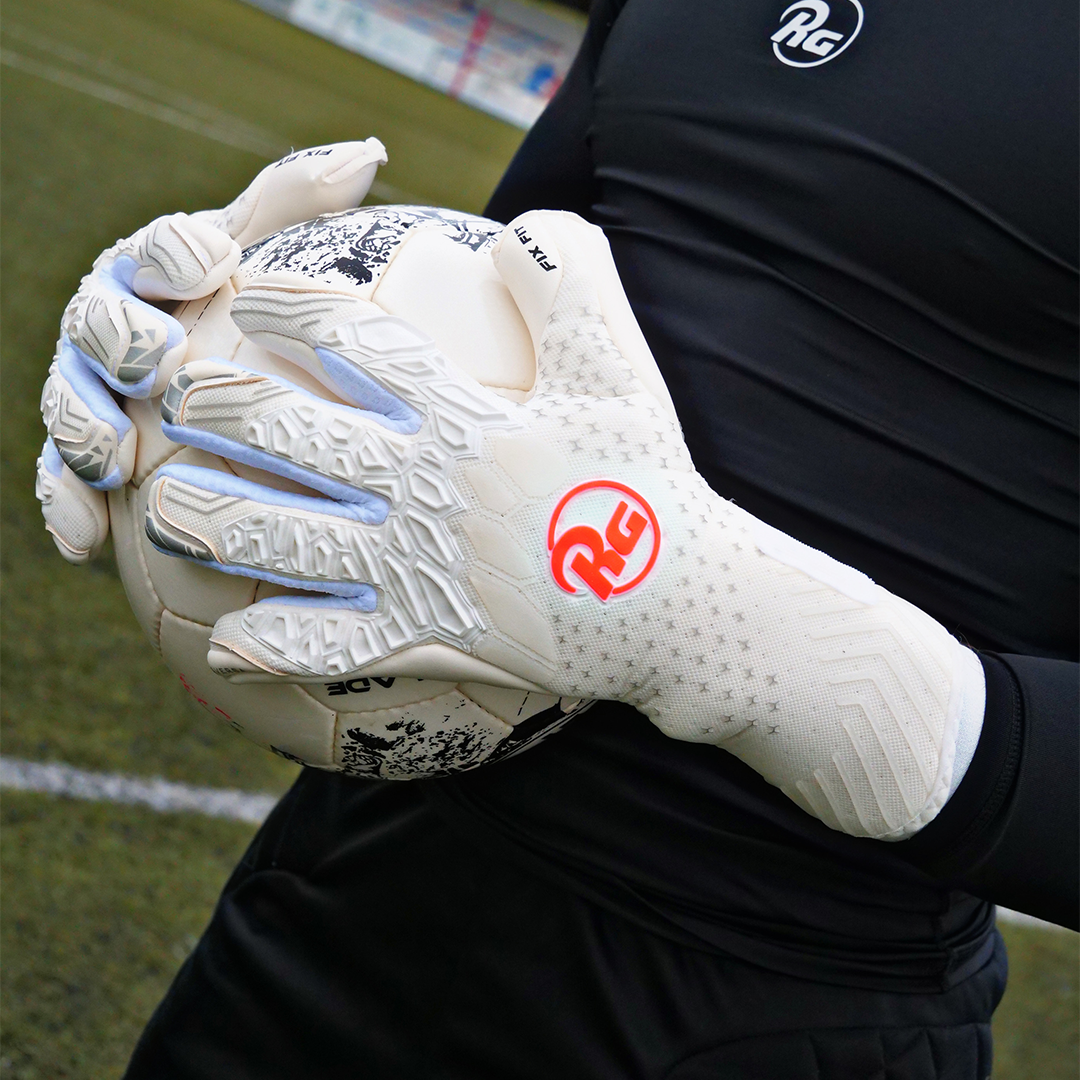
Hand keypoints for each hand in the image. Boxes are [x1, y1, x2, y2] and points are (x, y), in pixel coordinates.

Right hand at [35, 139, 387, 562]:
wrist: (232, 388)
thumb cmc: (257, 314)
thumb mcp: (280, 254)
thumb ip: (304, 203)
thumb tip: (369, 153)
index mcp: (157, 269)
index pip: (155, 249)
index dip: (173, 252)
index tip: (211, 264)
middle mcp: (114, 324)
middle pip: (98, 323)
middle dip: (119, 335)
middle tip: (158, 359)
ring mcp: (93, 391)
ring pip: (70, 402)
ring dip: (84, 426)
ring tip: (113, 456)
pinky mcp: (88, 458)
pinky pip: (62, 481)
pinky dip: (67, 504)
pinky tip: (84, 538)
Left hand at [144, 210, 984, 839]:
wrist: (675, 605)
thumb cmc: (646, 486)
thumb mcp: (621, 369)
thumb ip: (573, 283)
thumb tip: (520, 226)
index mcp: (462, 417)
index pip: (354, 342)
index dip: (290, 308)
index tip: (248, 296)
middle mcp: (422, 489)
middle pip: (291, 436)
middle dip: (222, 408)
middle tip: (178, 396)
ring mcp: (419, 570)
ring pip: (290, 541)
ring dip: (216, 520)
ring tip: (164, 508)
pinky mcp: (429, 638)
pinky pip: (336, 647)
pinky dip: (278, 647)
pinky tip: (228, 643)